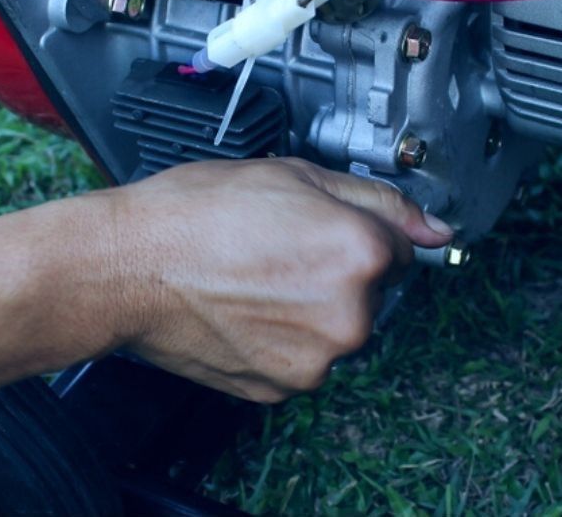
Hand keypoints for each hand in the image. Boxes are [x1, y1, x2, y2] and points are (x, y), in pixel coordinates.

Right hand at [98, 158, 452, 402]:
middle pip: (370, 291)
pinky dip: (280, 339)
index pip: (400, 246)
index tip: (318, 228)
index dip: (354, 230)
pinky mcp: (283, 387)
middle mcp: (351, 314)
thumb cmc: (196, 213)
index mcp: (362, 252)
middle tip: (275, 248)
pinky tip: (243, 309)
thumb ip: (376, 200)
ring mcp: (317, 358)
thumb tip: (434, 227)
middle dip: (335, 271)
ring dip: (309, 309)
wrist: (127, 266)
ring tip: (252, 278)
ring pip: (334, 328)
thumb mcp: (293, 175)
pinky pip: (300, 359)